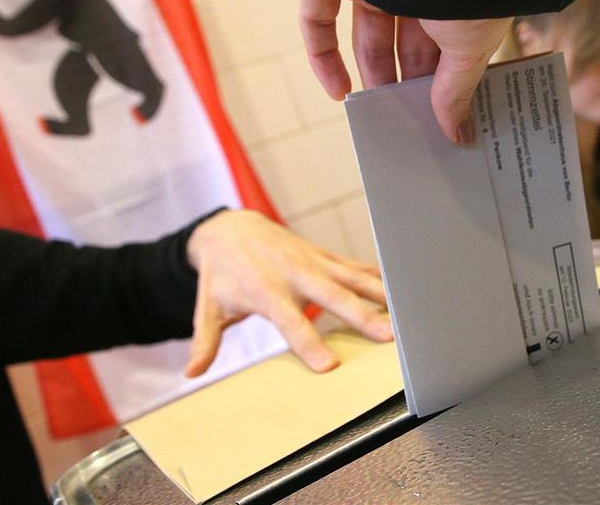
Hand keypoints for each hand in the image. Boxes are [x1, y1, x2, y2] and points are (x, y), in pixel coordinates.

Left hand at [184, 209, 391, 375]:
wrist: (230, 228)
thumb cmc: (221, 273)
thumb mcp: (208, 306)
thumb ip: (205, 340)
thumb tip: (191, 372)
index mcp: (265, 291)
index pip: (290, 322)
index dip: (308, 343)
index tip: (330, 365)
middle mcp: (293, 273)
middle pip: (332, 297)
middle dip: (361, 316)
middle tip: (387, 336)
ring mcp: (312, 261)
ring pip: (351, 278)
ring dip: (380, 295)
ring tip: (408, 313)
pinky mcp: (322, 255)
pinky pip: (353, 266)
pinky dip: (377, 277)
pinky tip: (402, 290)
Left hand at [300, 0, 511, 144]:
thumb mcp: (470, 50)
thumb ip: (456, 92)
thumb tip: (457, 133)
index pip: (441, 44)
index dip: (437, 82)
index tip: (439, 117)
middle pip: (404, 43)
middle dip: (405, 83)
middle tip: (409, 122)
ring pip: (365, 35)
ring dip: (370, 76)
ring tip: (377, 117)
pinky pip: (318, 19)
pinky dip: (323, 57)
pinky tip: (338, 93)